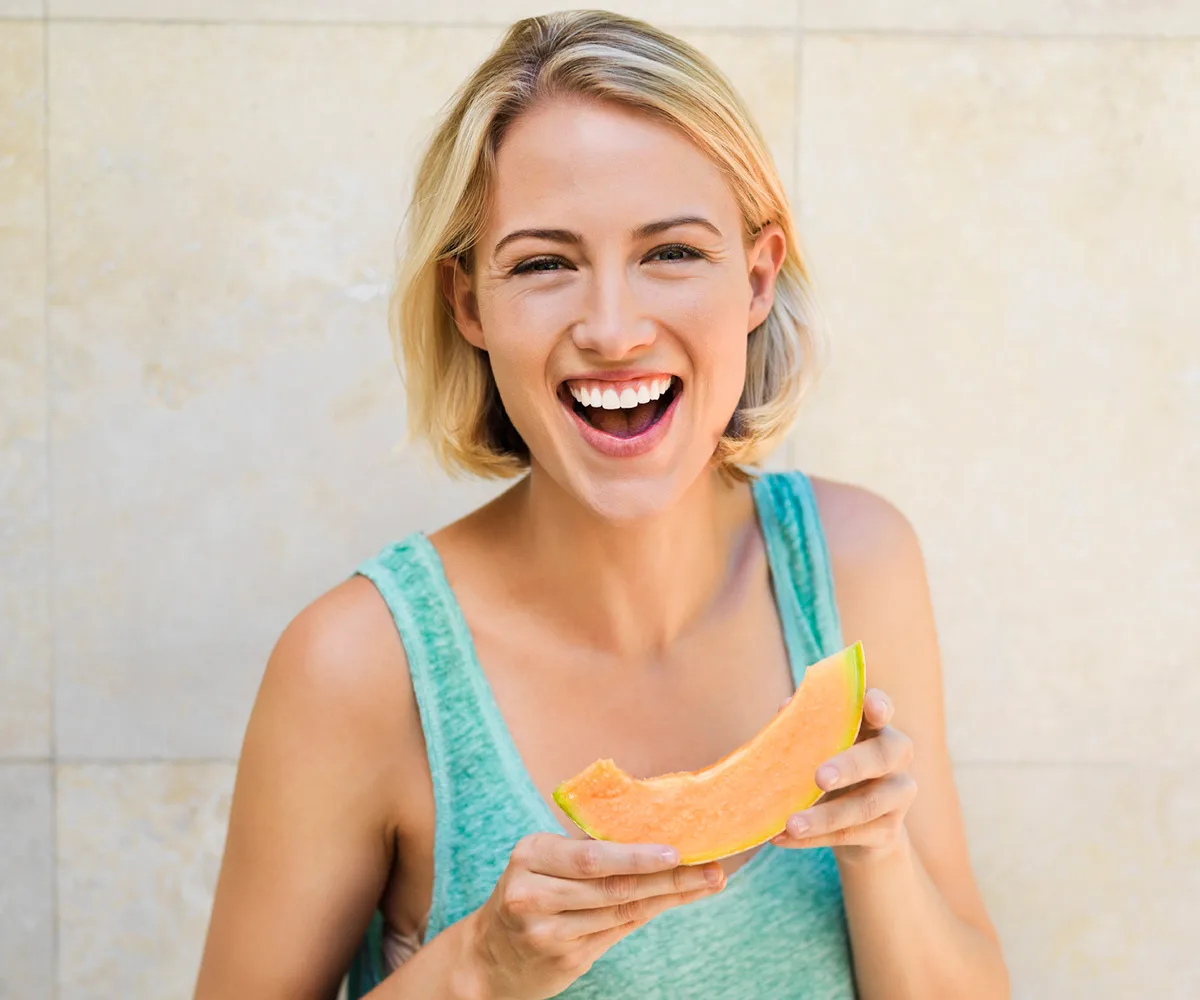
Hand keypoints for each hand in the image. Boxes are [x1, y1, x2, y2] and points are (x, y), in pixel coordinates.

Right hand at [465, 832, 725, 998]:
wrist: (489, 956)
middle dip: (669, 878)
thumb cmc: (530, 893)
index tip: (677, 851)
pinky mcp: (564, 960)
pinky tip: (672, 901)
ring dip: (669, 896)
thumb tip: (653, 832)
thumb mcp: (542, 863)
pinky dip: (648, 915)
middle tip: (711, 869)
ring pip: (622, 912)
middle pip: (614, 887)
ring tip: (706, 882)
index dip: (636, 857)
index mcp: (531, 856)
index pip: (591, 857)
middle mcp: (534, 895)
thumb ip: (587, 853)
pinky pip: (617, 932)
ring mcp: (547, 933)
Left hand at [770, 688, 916, 865]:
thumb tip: (786, 706)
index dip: (880, 704)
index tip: (872, 707)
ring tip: (790, 823)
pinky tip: (784, 838)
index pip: (882, 708)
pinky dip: (814, 837)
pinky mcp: (889, 831)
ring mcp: (898, 796)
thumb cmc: (833, 768)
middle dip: (850, 766)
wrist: (861, 828)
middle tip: (820, 778)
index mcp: (876, 727)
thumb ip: (806, 726)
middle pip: (881, 757)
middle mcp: (896, 757)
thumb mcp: (820, 746)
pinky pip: (851, 835)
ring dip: (824, 816)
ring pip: (865, 805)